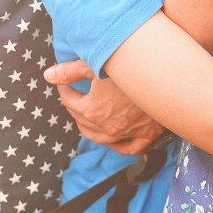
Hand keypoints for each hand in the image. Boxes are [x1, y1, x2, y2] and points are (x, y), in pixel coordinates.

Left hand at [44, 60, 165, 154]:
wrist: (165, 77)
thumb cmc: (128, 68)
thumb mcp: (95, 64)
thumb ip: (69, 71)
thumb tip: (48, 76)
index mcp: (92, 110)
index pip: (69, 101)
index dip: (64, 89)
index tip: (63, 80)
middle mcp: (107, 127)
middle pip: (83, 121)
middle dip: (74, 107)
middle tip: (73, 95)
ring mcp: (127, 133)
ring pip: (102, 139)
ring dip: (90, 130)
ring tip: (85, 120)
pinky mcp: (146, 135)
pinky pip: (130, 148)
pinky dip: (120, 147)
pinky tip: (114, 142)